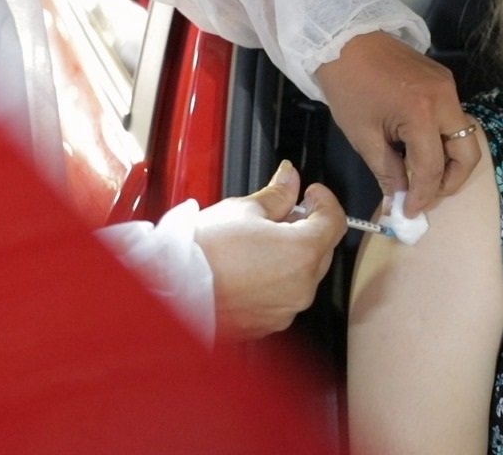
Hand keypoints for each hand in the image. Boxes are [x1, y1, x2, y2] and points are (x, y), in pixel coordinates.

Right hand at [193, 161, 346, 340]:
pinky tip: (250, 267)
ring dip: (291, 256)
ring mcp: (285, 309)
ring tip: (258, 241)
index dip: (324, 201)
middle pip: (321, 249)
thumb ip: (276, 194)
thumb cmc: (201, 252)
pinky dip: (275, 280)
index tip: (311, 193)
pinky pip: (283, 296)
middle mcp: (301, 286)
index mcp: (303, 252)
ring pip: (302, 275)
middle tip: (281, 213)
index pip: (335, 221)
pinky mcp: (267, 324)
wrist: (168, 289)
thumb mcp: (243, 209)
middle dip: (306, 228)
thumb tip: (289, 178)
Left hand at [315, 31, 480, 215]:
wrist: (345, 39)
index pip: (432, 167)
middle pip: (467, 152)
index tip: (410, 212)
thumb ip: (387, 171)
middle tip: (429, 197)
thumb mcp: (363, 135)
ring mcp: (448, 87)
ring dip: (450, 161)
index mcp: (422, 113)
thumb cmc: (348, 85)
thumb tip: (399, 199)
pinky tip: (422, 150)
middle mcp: (445, 99)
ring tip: (425, 178)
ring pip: (465, 135)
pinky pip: (454, 118)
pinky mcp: (444, 81)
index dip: (423, 195)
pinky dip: (444, 140)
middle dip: (452, 180)